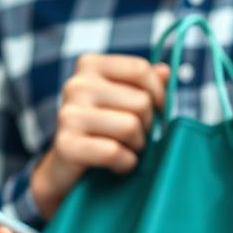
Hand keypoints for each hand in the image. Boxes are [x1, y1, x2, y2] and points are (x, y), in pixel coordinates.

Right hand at [30, 53, 170, 218]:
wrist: (66, 166)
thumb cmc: (101, 129)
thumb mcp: (123, 100)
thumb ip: (144, 84)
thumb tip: (166, 71)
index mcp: (89, 66)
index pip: (140, 70)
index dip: (159, 93)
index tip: (159, 110)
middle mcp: (76, 85)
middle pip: (141, 101)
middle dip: (147, 125)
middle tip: (134, 137)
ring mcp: (68, 114)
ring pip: (130, 127)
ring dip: (137, 146)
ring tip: (126, 149)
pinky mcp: (66, 144)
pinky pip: (113, 152)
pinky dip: (125, 163)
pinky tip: (118, 164)